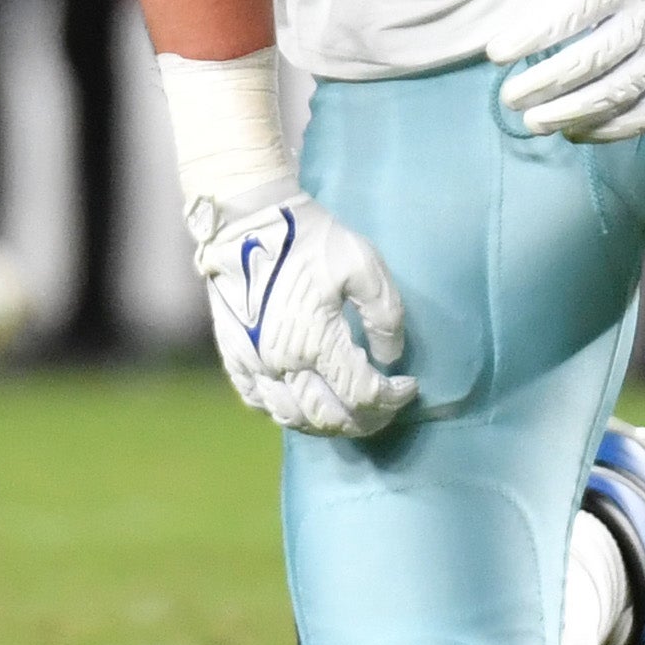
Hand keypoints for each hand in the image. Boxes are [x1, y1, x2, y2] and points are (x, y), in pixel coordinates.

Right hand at [186, 187, 414, 436]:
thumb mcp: (363, 264)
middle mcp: (281, 363)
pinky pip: (258, 403)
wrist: (245, 221)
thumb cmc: (308, 238)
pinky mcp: (234, 355)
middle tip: (385, 407)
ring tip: (350, 409)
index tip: (410, 386)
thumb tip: (390, 357)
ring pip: (292, 418)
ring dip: (327, 423)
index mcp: (316, 341)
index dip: (392, 398)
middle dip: (365, 421)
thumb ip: (384, 314)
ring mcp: (253, 364)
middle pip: (328, 417)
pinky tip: (304, 401)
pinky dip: (286, 412)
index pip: (362, 394)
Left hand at [480, 0, 644, 141]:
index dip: (533, 36)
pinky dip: (610, 130)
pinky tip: (575, 132)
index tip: (496, 54)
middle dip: (546, 83)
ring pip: (618, 92)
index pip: (575, 12)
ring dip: (572, 113)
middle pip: (594, 59)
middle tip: (508, 99)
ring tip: (533, 123)